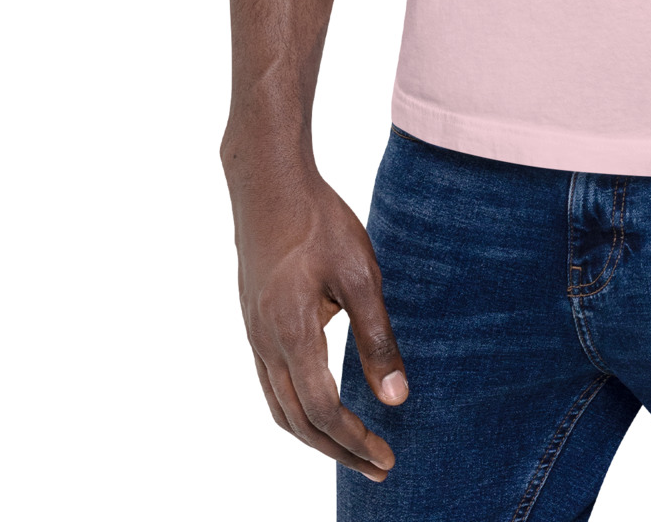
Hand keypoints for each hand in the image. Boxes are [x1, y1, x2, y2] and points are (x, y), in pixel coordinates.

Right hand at [227, 159, 408, 481]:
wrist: (268, 183)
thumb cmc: (319, 222)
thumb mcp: (360, 275)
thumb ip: (377, 339)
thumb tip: (396, 399)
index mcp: (292, 335)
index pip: (323, 412)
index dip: (354, 442)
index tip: (387, 459)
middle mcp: (265, 344)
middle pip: (298, 422)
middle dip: (338, 451)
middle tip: (377, 468)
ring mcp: (254, 336)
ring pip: (280, 408)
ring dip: (316, 436)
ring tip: (351, 448)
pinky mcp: (254, 323)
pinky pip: (271, 386)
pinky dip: (297, 411)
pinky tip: (319, 408)